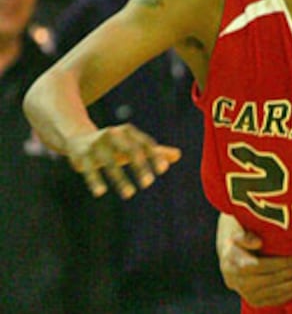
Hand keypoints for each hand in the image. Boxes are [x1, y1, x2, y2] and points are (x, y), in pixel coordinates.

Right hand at [66, 123, 180, 198]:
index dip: (154, 156)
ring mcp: (97, 143)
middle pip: (129, 150)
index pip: (145, 143)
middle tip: (148, 183)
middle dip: (139, 166)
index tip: (163, 169)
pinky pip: (88, 168)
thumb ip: (155, 152)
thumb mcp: (133, 146)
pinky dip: (94, 180)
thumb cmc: (114, 145)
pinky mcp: (82, 153)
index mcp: (129, 132)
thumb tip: (178, 155)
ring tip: (129, 194)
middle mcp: (114, 134)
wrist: (78, 139)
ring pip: (109, 161)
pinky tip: (100, 192)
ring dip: (120, 178)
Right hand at [219, 231, 291, 306]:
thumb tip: (258, 243)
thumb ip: (245, 235)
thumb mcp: (238, 226)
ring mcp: (243, 292)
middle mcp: (235, 279)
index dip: (281, 263)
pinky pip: (270, 301)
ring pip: (270, 292)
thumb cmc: (240, 231)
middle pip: (268, 280)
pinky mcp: (251, 300)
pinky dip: (285, 296)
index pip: (260, 265)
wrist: (231, 251)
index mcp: (231, 260)